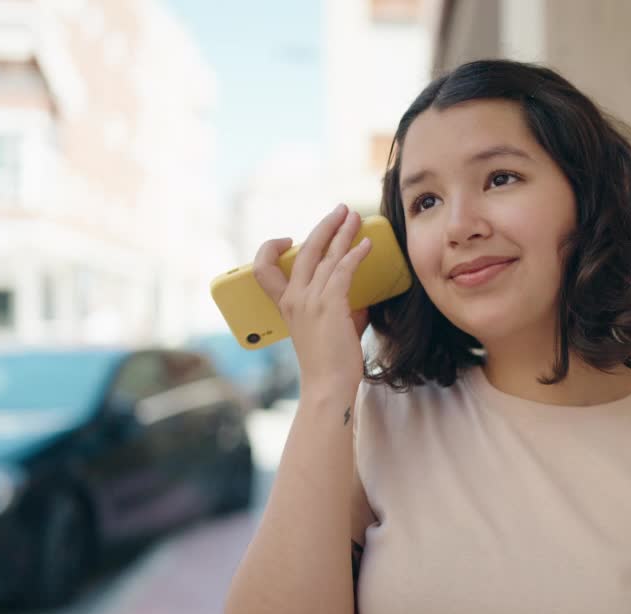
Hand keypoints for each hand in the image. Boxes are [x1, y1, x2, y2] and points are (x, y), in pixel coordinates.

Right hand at [252, 204, 373, 392]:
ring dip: (344, 233)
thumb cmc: (330, 363)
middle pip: (304, 250)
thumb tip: (360, 294)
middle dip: (325, 226)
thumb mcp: (328, 327)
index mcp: (285, 305)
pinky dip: (356, 254)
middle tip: (341, 210)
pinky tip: (367, 245)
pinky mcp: (330, 305)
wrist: (328, 386)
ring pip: (326, 255)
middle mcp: (294, 299)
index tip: (292, 239)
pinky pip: (343, 270)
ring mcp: (310, 301)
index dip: (271, 249)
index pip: (264, 269)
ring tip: (357, 217)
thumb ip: (340, 307)